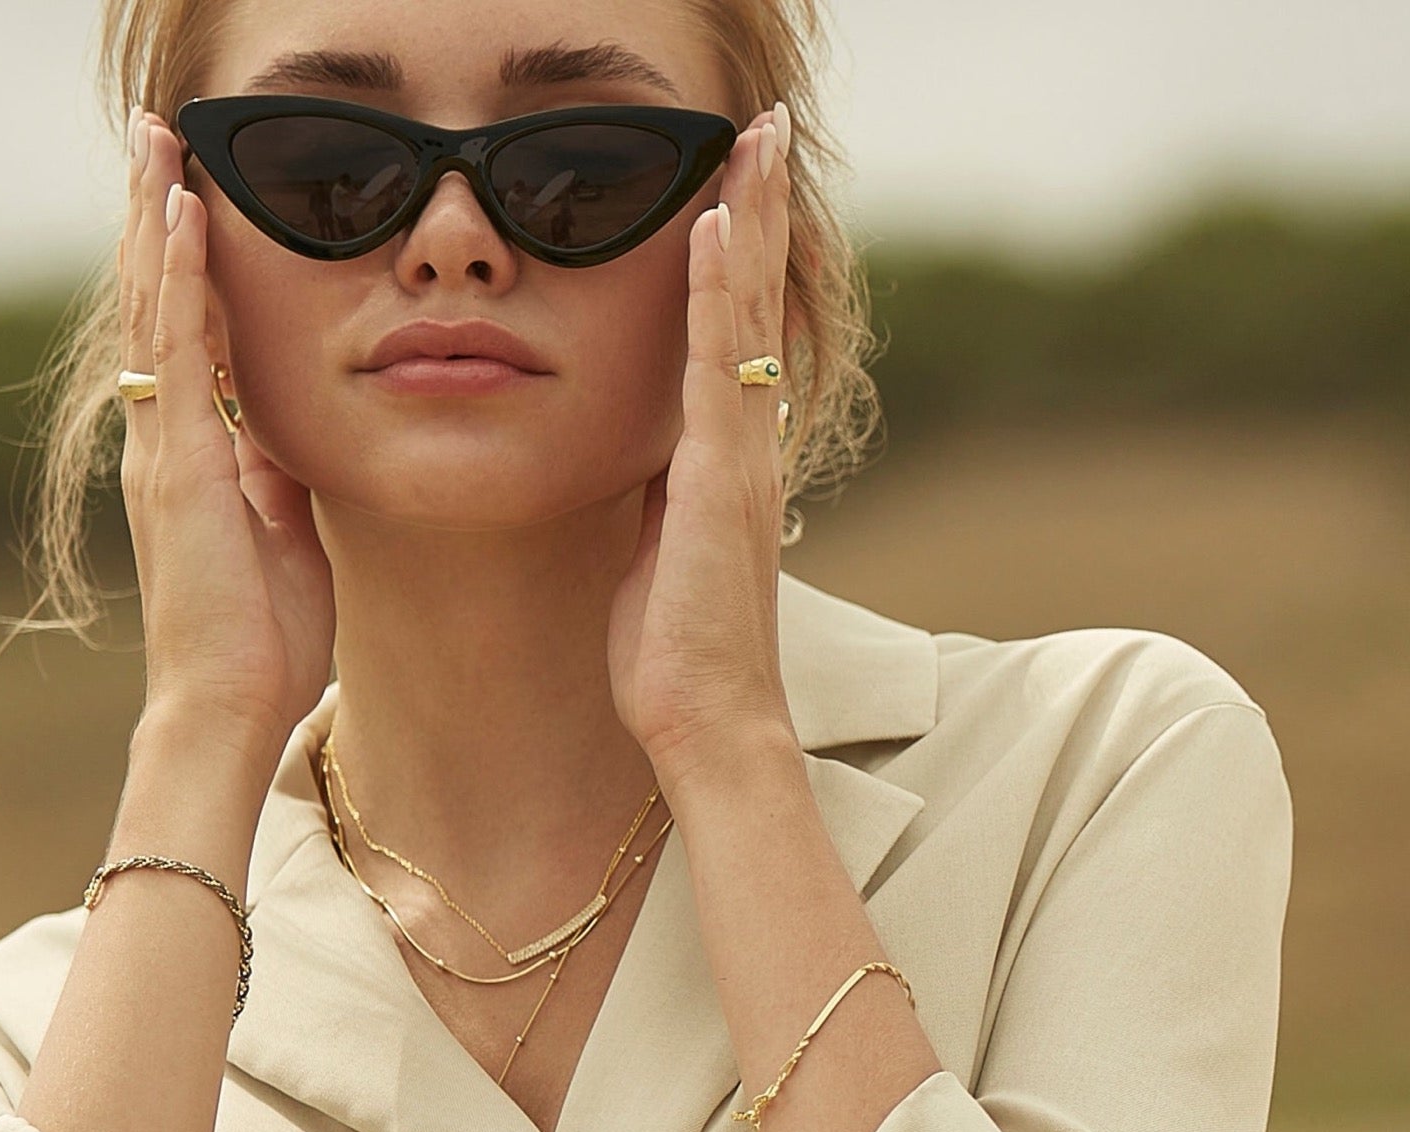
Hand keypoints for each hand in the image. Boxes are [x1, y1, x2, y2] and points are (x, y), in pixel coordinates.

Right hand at [118, 109, 335, 749]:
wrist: (230, 704)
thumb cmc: (263, 637)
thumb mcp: (287, 538)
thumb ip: (279, 480)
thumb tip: (291, 433)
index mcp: (195, 459)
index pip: (189, 342)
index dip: (190, 272)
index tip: (197, 205)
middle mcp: (167, 443)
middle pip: (160, 309)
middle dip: (161, 223)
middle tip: (161, 142)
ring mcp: (166, 451)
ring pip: (157, 312)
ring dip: (161, 225)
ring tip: (161, 147)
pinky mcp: (180, 467)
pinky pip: (179, 354)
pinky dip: (182, 281)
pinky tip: (187, 219)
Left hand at [606, 106, 798, 790]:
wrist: (710, 725)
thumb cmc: (677, 654)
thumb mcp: (658, 555)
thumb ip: (660, 497)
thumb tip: (645, 460)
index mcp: (731, 465)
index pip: (740, 338)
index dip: (740, 261)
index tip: (735, 187)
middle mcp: (750, 449)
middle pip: (759, 306)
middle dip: (760, 212)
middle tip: (764, 127)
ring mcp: (741, 463)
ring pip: (749, 318)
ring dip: (750, 223)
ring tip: (753, 139)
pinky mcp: (717, 486)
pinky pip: (717, 371)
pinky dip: (717, 295)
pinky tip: (712, 227)